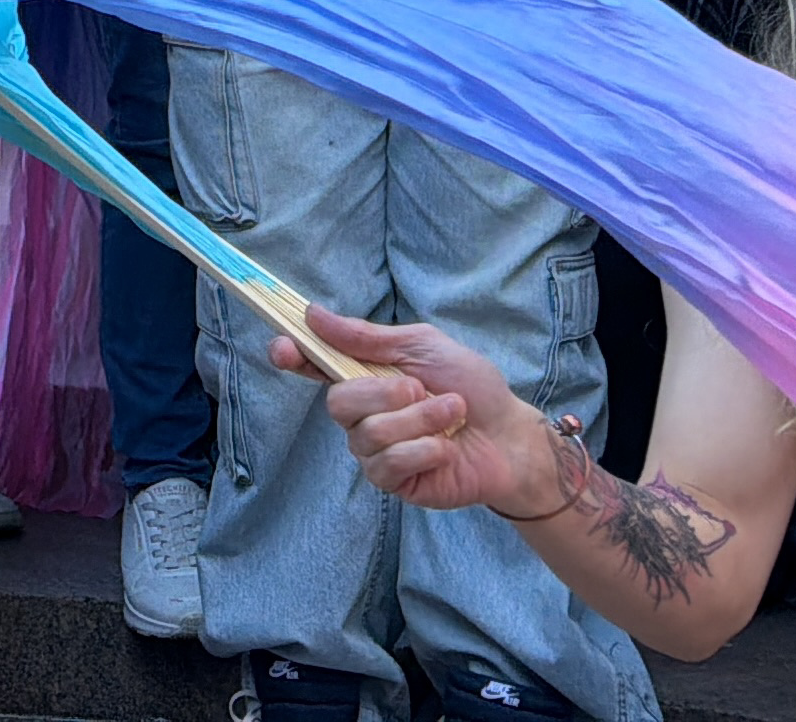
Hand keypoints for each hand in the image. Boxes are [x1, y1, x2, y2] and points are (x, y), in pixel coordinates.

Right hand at [268, 307, 557, 516]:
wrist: (512, 436)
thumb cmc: (472, 386)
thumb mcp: (423, 347)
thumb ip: (368, 337)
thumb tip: (314, 314)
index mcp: (364, 376)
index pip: (313, 365)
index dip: (292, 356)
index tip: (283, 349)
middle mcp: (363, 414)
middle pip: (338, 403)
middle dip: (383, 394)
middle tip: (419, 388)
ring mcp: (375, 450)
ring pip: (369, 434)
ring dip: (418, 420)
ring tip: (451, 415)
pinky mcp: (394, 481)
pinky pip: (387, 465)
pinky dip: (423, 451)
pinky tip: (444, 449)